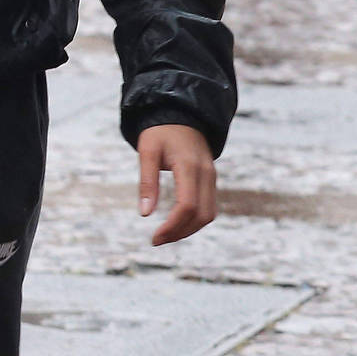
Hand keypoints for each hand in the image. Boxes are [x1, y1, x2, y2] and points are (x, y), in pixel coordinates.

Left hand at [136, 123, 218, 246]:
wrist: (182, 115)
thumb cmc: (161, 133)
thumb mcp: (147, 151)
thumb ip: (147, 182)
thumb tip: (145, 214)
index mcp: (189, 166)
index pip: (187, 205)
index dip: (172, 226)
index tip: (154, 237)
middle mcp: (206, 173)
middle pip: (201, 215)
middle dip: (180, 232)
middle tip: (157, 240)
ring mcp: (211, 177)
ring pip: (208, 214)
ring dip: (189, 229)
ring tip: (166, 235)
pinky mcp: (211, 180)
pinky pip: (209, 207)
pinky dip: (195, 220)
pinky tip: (177, 224)